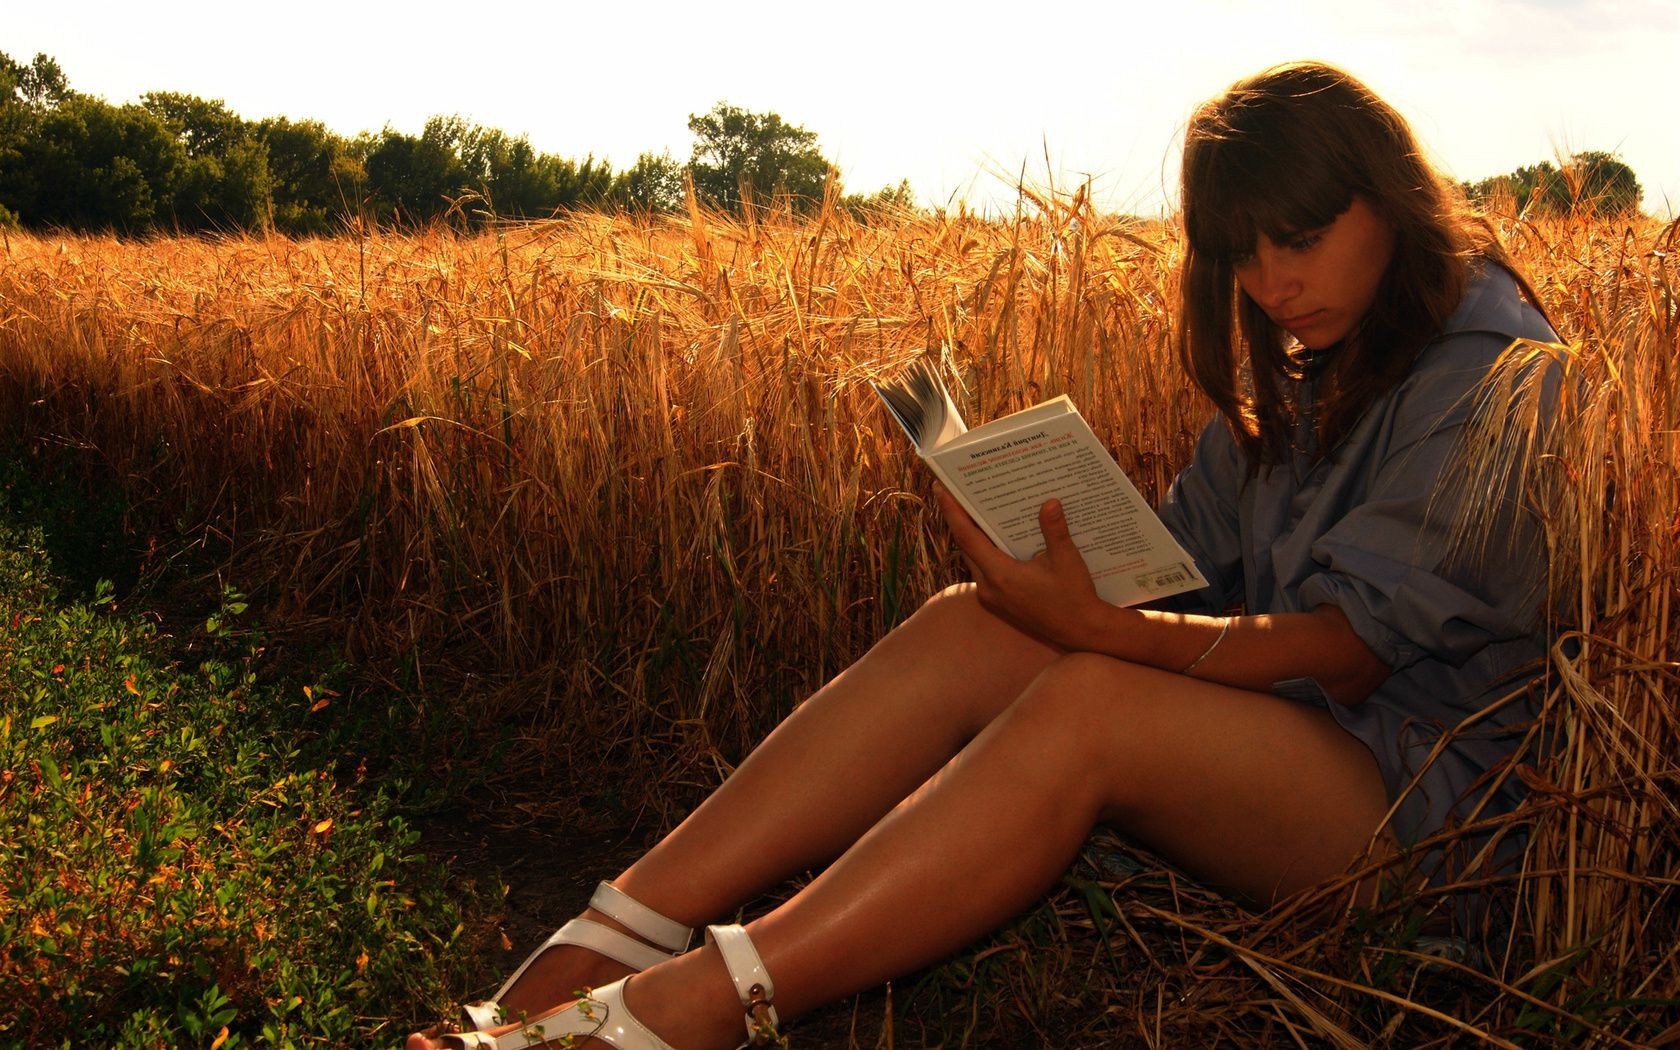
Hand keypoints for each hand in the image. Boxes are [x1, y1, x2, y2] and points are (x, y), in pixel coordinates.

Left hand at [934, 485, 1108, 650]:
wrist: (1082, 631)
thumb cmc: (1074, 597)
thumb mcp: (1067, 560)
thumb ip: (1055, 531)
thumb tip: (1050, 502)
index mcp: (1000, 575)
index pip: (967, 537)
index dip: (952, 511)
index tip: (941, 488)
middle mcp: (989, 587)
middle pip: (966, 546)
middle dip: (959, 517)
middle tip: (958, 490)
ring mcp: (993, 596)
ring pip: (973, 558)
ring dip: (972, 534)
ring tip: (974, 507)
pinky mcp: (1000, 601)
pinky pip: (984, 568)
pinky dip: (984, 550)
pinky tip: (995, 536)